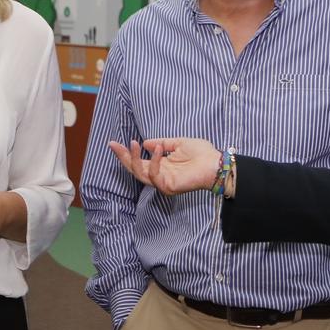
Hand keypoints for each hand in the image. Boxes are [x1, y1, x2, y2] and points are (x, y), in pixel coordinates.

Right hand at [107, 137, 221, 195]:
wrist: (216, 163)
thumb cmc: (202, 154)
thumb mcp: (179, 143)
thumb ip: (162, 143)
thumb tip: (146, 143)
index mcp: (161, 166)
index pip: (139, 161)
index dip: (127, 153)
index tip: (114, 143)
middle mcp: (160, 175)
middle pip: (135, 169)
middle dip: (123, 157)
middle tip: (114, 145)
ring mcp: (163, 182)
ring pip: (140, 174)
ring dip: (134, 159)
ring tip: (133, 143)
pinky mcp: (168, 186)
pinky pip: (154, 175)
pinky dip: (154, 161)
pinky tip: (158, 148)